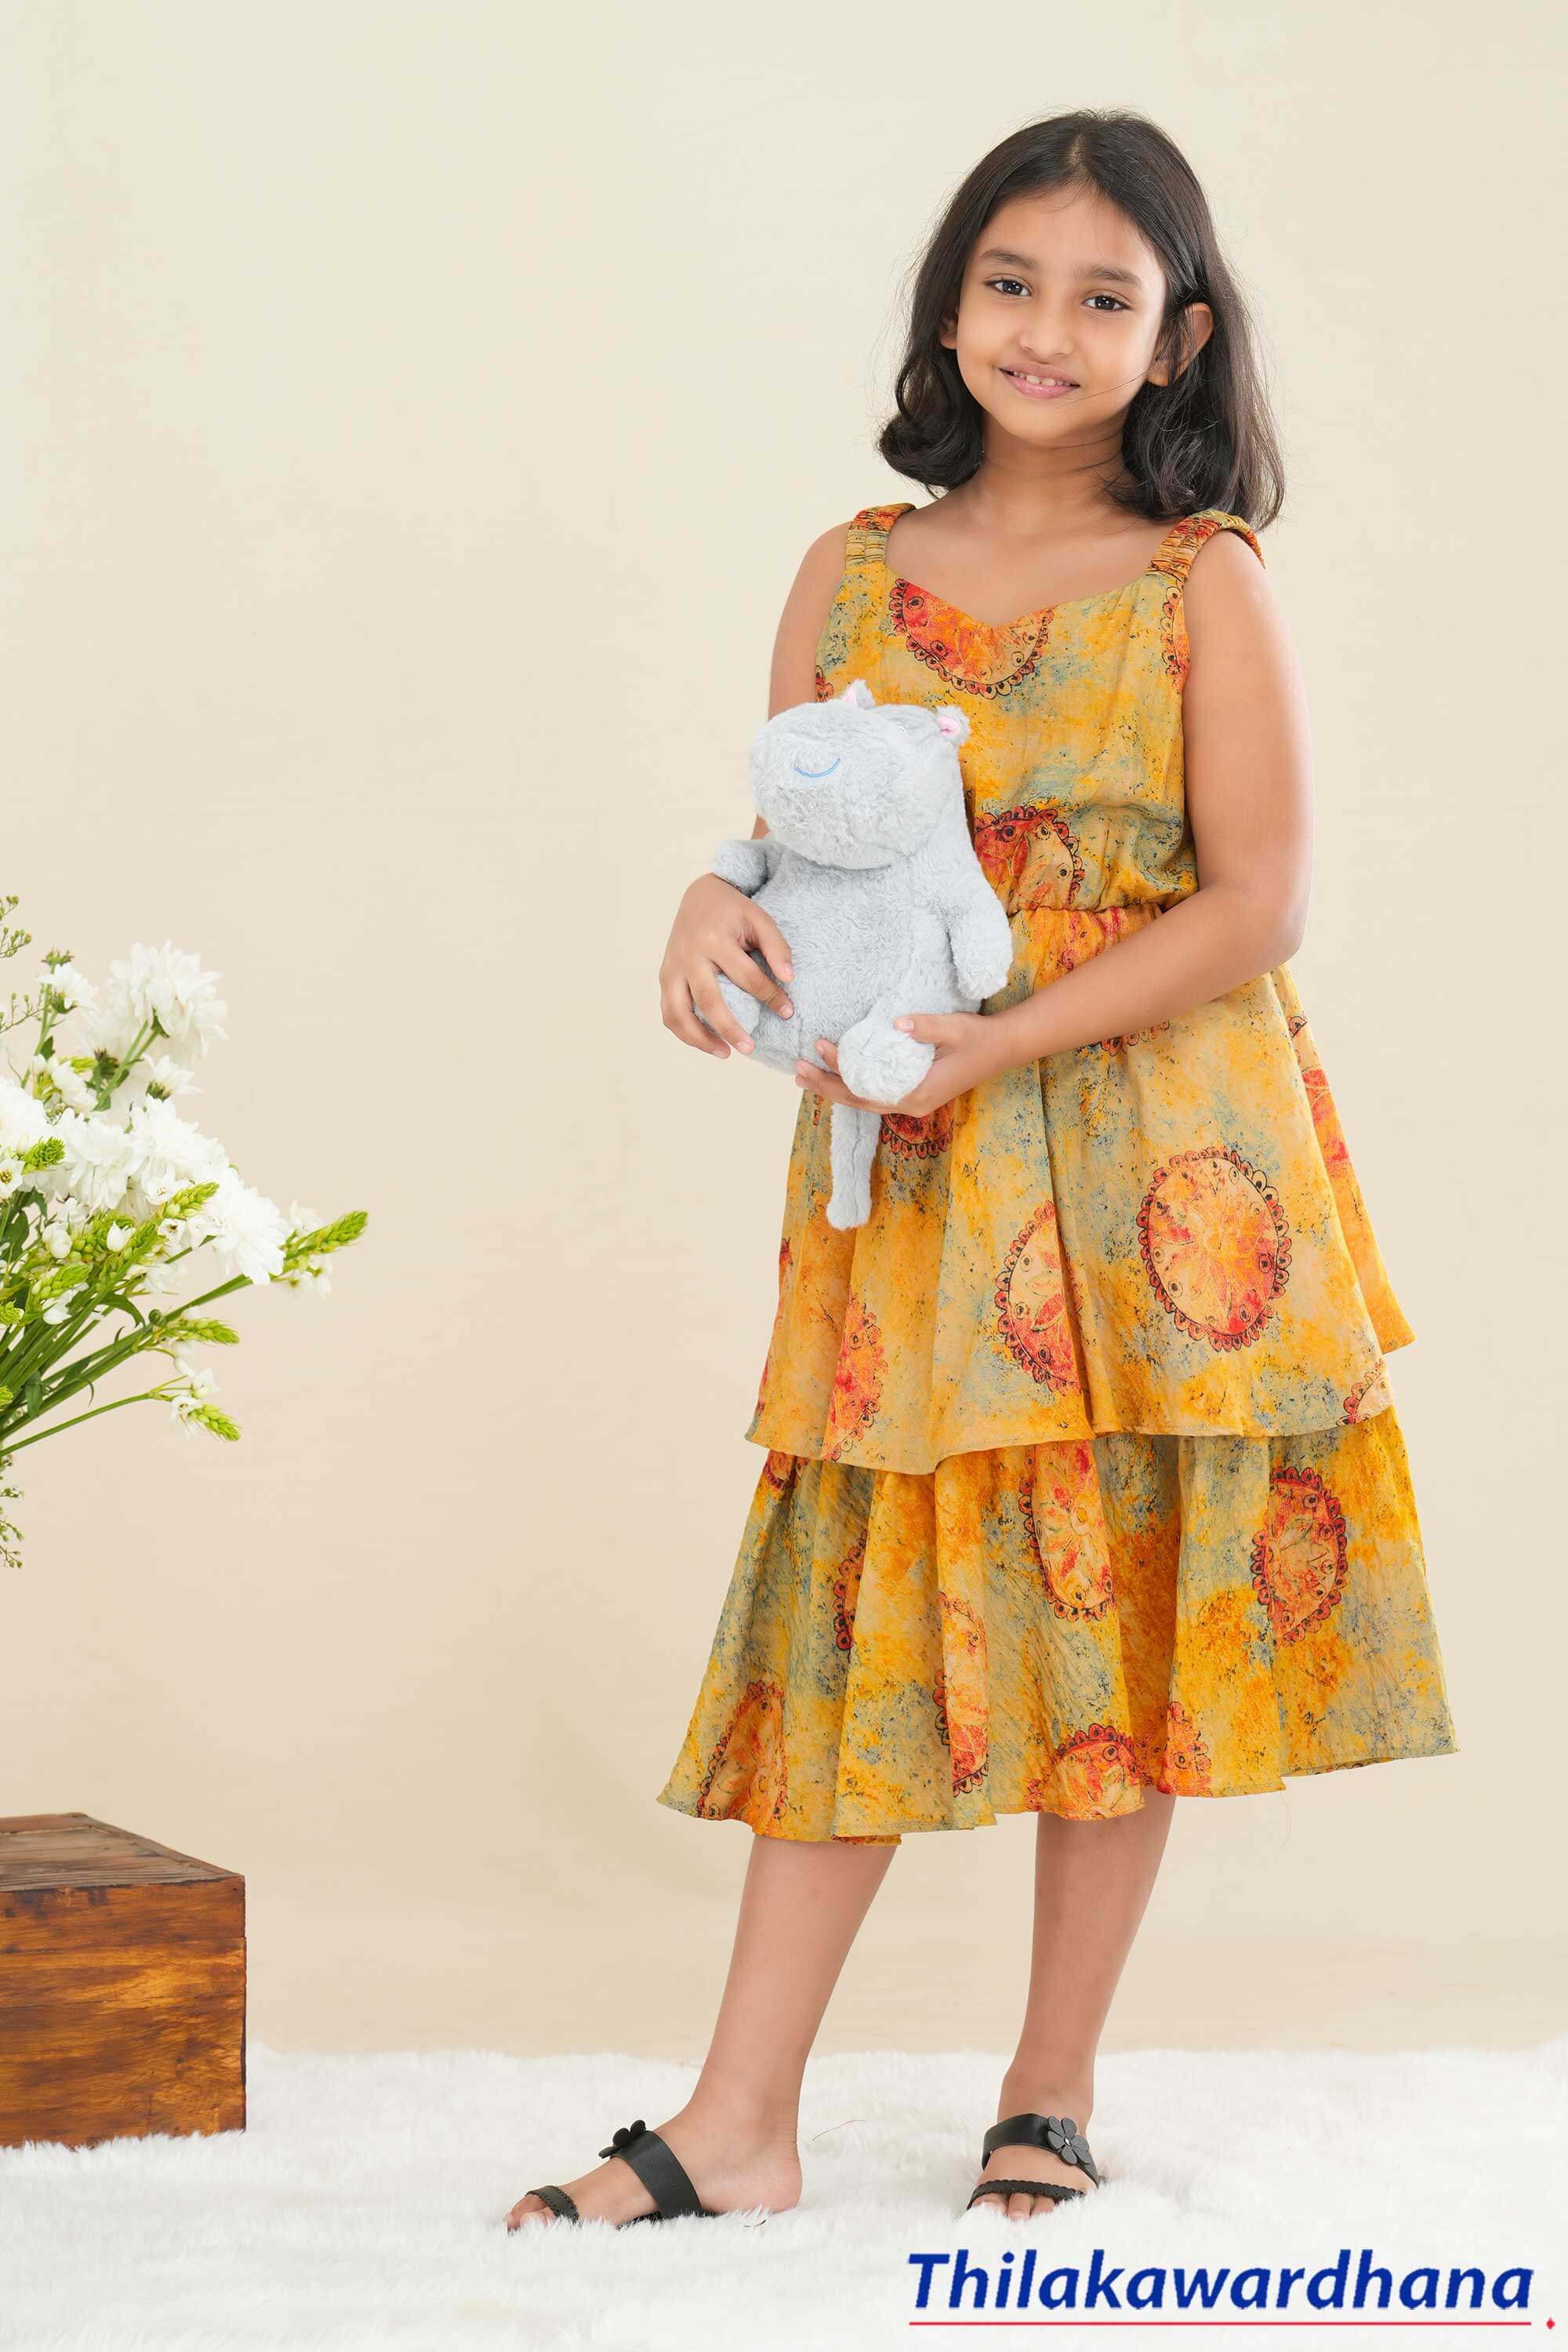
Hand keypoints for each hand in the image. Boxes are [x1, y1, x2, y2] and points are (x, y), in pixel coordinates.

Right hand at [659, 873, 794, 1057]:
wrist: (699, 895)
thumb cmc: (733, 910)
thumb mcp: (759, 918)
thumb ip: (777, 946)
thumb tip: (789, 979)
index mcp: (714, 939)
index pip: (746, 977)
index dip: (770, 997)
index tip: (788, 1012)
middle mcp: (688, 956)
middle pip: (708, 1001)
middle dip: (730, 1029)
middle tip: (751, 1048)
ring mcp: (672, 968)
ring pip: (678, 1013)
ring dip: (699, 1039)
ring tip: (724, 1053)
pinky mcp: (664, 976)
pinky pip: (668, 1012)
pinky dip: (683, 1032)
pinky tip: (704, 1042)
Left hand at [794, 1012, 1001, 1116]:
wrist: (1003, 1048)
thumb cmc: (978, 1038)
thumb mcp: (954, 1027)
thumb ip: (926, 1026)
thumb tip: (897, 1022)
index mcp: (917, 1092)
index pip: (867, 1087)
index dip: (839, 1072)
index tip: (821, 1047)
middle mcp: (911, 1104)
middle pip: (859, 1101)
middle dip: (826, 1087)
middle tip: (796, 1072)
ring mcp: (913, 1102)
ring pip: (865, 1100)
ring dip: (836, 1089)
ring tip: (806, 1077)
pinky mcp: (914, 1094)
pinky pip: (876, 1095)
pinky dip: (854, 1086)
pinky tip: (838, 1076)